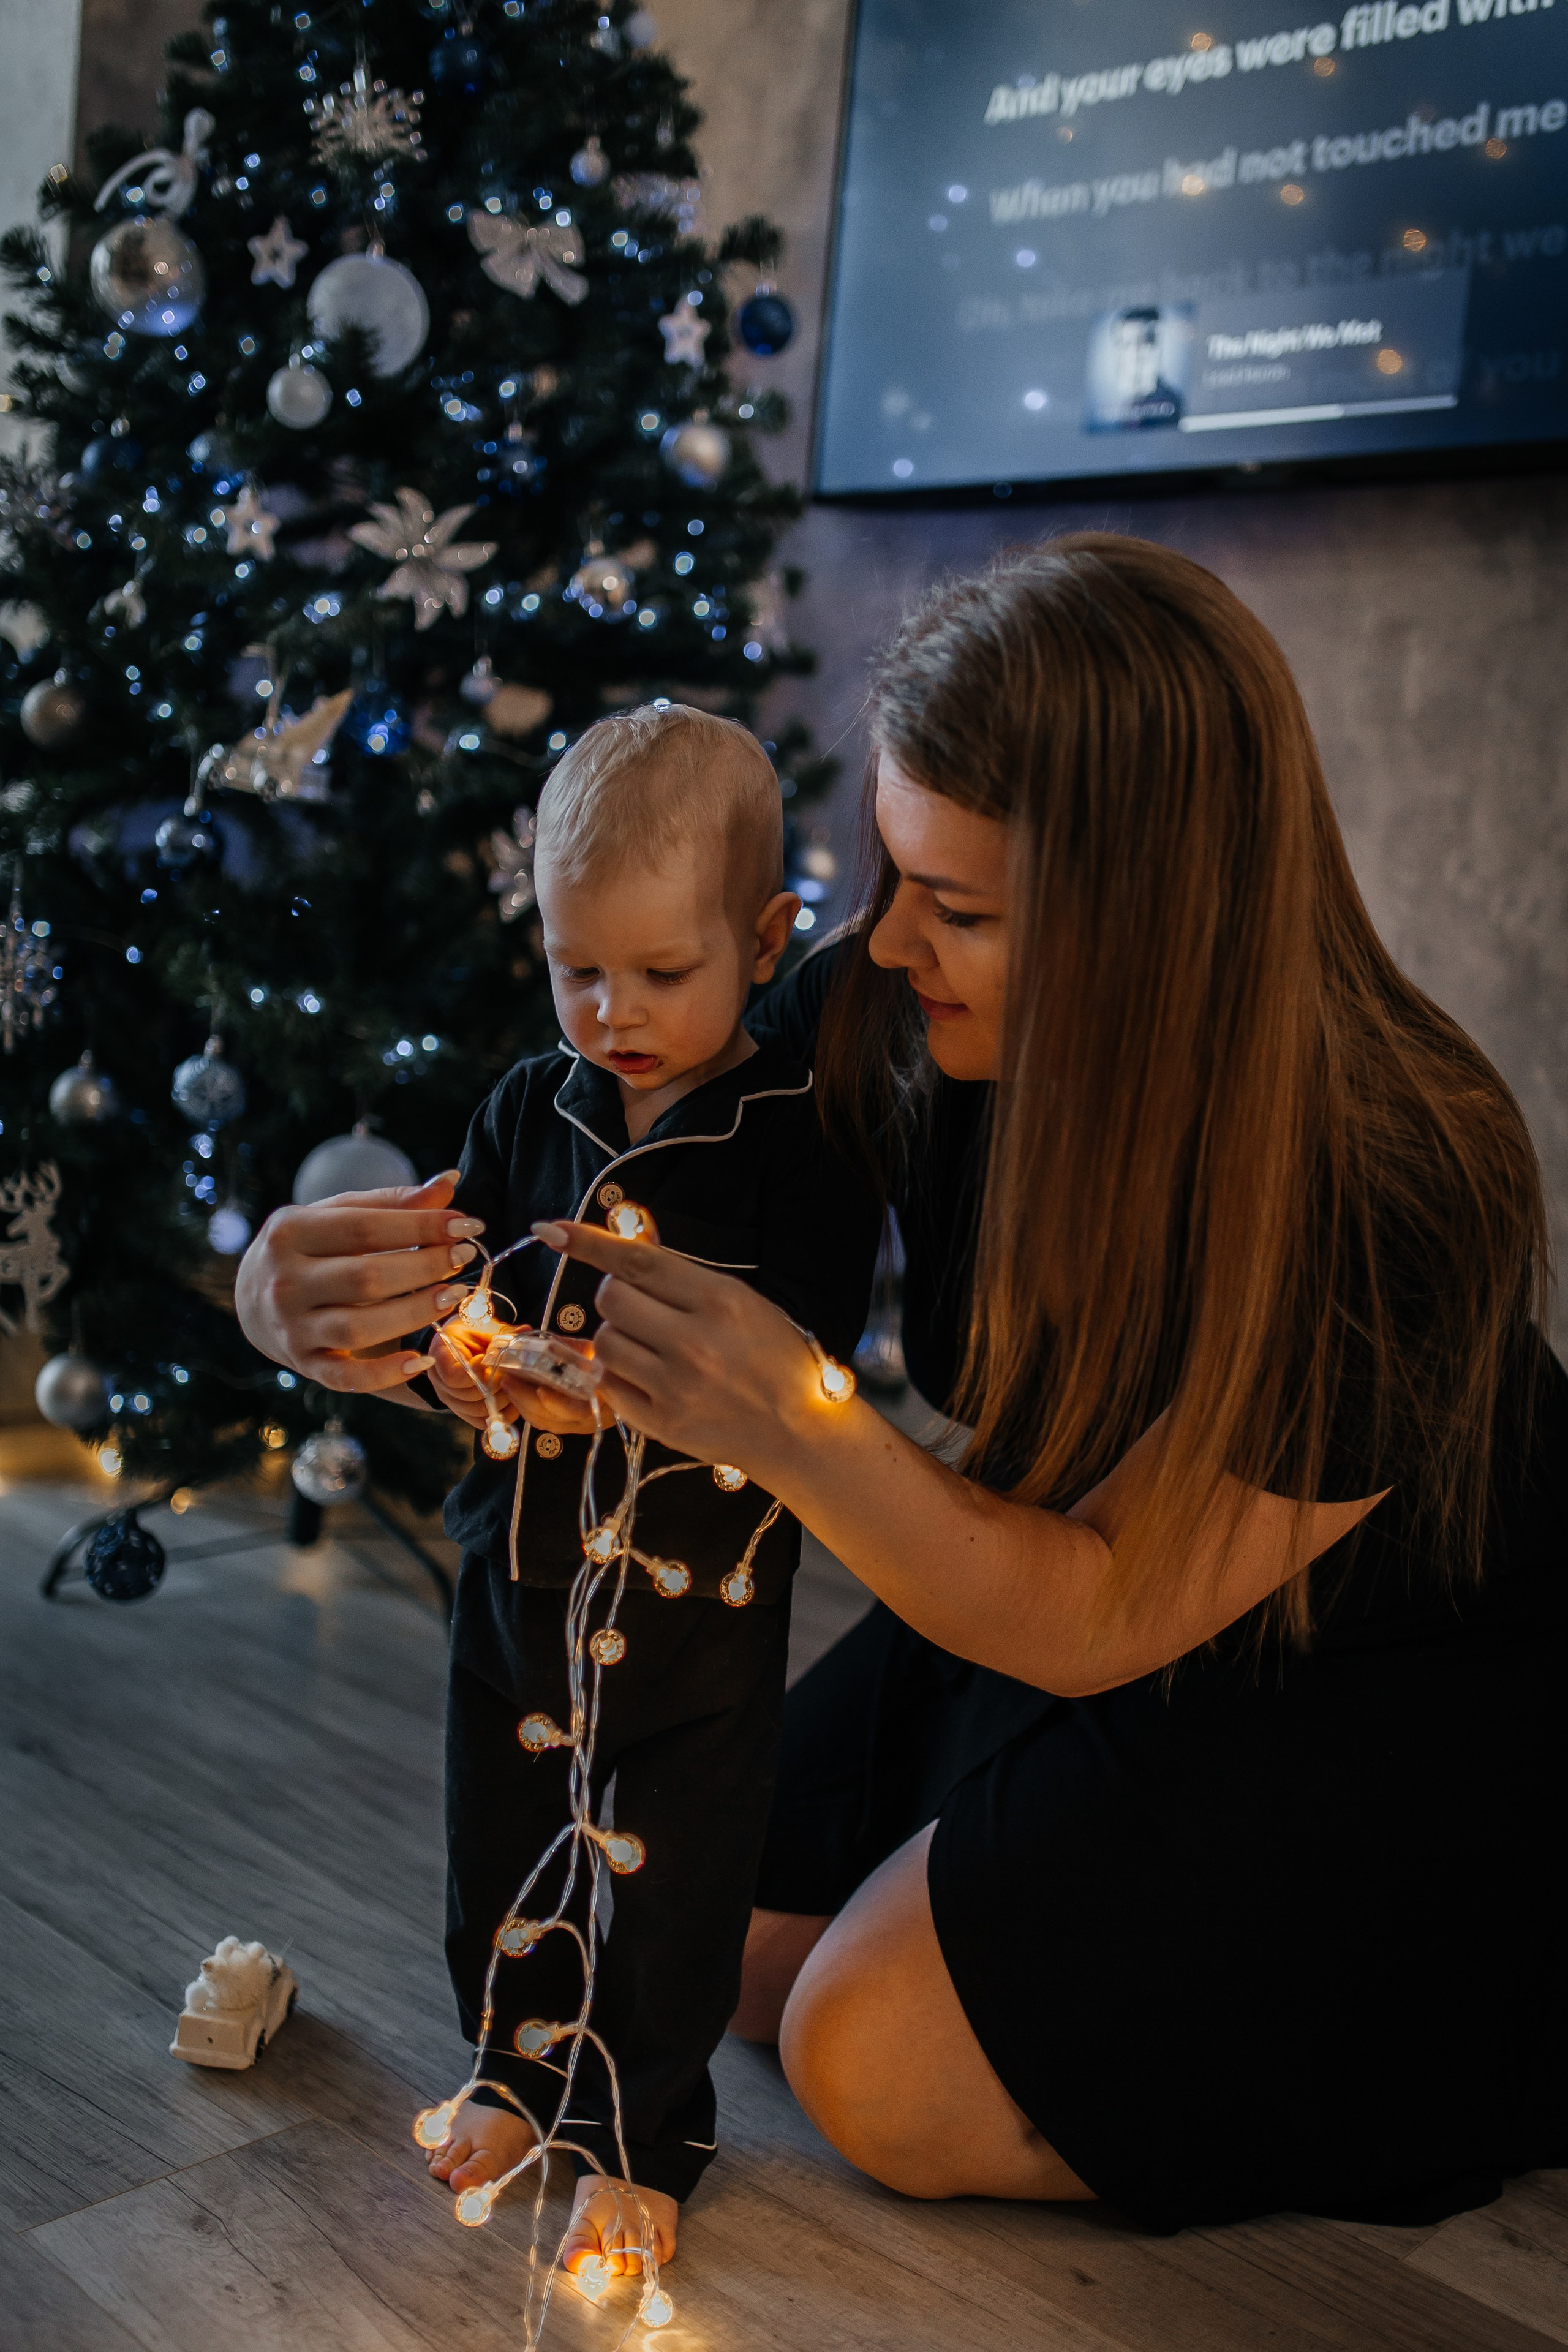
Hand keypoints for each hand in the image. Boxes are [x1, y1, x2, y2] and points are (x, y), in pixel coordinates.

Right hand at [234, 1171, 484, 1394]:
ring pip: (359, 1328)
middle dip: (425, 1267)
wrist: (252, 1296)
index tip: (466, 1225)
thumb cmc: (309, 1246)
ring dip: (414, 1313)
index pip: (365, 1228)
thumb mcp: (337, 1214)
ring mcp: (292, 1327)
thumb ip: (391, 1203)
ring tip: (454, 1296)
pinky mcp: (304, 1363)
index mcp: (290, 1231)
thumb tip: (450, 1181)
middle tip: (465, 1257)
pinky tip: (422, 1361)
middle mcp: (285, 1281)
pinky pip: (347, 1378)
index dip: (421, 1227)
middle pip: (365, 1278)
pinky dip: (385, 1374)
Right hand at [429, 1320, 598, 1437]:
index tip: (487, 1359)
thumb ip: (502, 1333)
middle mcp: (440, 1382)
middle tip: (510, 1372)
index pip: (452, 1377)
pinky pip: (482, 1421)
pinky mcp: (463, 1411)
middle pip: (468, 1396)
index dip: (474, 1373)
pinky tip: (512, 1399)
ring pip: (477, 1411)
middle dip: (495, 1386)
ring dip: (500, 1399)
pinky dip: (500, 1413)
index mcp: (440, 1356)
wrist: (464, 1344)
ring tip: (513, 1384)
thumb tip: (524, 1331)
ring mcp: (451, 1399)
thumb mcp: (485, 1327)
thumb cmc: (473, 1332)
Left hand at [530, 1218, 830, 1474]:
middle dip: (617, 1298)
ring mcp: (676, 1386)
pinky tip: (649, 1378)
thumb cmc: (774, 1359)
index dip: (588, 1242)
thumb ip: (684, 1280)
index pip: (636, 1261)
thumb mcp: (743, 1304)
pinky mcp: (662, 1422)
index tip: (552, 1231)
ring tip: (651, 1349)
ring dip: (617, 1337)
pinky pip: (609, 1384)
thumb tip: (622, 1251)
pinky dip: (619, 1375)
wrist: (800, 1430)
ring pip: (604, 1340)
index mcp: (720, 1301)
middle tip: (645, 1313)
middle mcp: (695, 1341)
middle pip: (611, 1298)